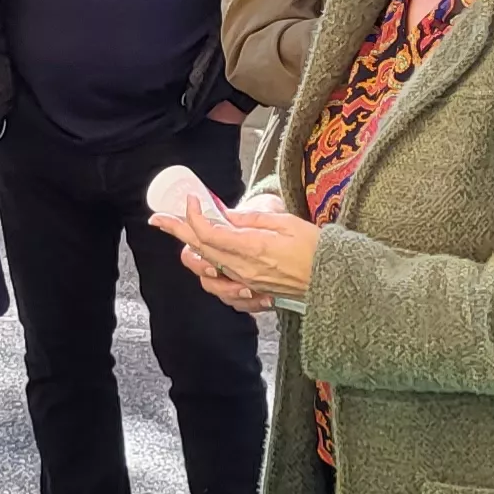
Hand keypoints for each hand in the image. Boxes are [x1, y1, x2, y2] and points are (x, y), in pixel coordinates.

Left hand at [150, 203, 319, 302]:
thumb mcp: (286, 223)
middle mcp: (243, 270)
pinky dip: (210, 277)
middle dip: (177, 231)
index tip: (189, 199)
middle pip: (200, 250)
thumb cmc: (315, 250)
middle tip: (159, 219)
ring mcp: (246, 285)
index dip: (192, 215)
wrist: (333, 282)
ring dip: (192, 255)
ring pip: (205, 272)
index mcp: (251, 249)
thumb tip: (226, 215)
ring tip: (186, 240)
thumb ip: (252, 219)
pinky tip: (209, 266)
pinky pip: (221, 290)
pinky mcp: (253, 294)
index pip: (208, 233)